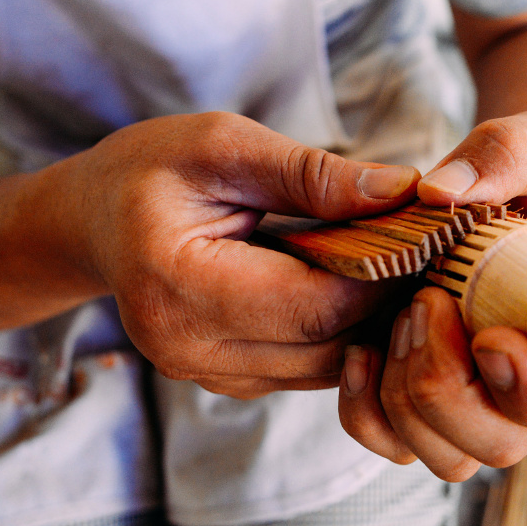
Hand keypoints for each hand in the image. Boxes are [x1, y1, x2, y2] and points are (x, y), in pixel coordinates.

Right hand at [56, 112, 419, 398]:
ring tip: (406, 270)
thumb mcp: (223, 146)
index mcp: (177, 284)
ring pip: (324, 368)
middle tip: (434, 255)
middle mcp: (187, 347)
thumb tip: (401, 191)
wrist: (92, 219)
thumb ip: (311, 173)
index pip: (314, 304)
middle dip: (388, 303)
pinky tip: (363, 292)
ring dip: (371, 325)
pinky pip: (305, 369)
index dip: (383, 276)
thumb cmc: (149, 168)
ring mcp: (202, 373)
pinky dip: (342, 334)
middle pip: (326, 345)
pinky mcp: (223, 380)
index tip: (430, 236)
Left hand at [338, 111, 526, 479]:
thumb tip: (440, 193)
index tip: (490, 340)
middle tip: (425, 302)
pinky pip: (396, 443)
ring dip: (406, 396)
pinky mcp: (441, 407)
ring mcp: (494, 404)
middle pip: (502, 443)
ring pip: (450, 456)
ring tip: (402, 315)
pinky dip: (366, 407)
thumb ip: (503, 157)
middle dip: (445, 385)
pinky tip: (362, 349)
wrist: (518, 197)